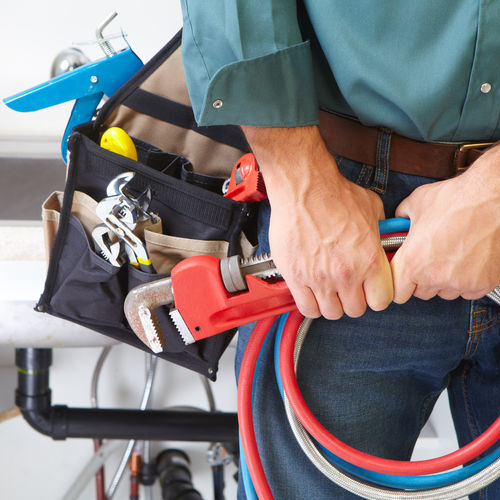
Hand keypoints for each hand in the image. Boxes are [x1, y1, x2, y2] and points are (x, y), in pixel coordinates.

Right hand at [242, 125, 392, 318]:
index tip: (370, 290)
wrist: (303, 187)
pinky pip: (306, 308)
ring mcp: (319, 278)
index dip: (376, 296)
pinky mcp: (296, 277)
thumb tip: (382, 239)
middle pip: (356, 310)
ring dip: (332, 304)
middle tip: (347, 288)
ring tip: (328, 290)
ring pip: (331, 313)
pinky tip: (311, 291)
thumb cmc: (334, 194)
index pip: (381, 301)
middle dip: (353, 300)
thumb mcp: (372, 210)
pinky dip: (311, 304)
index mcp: (369, 260)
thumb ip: (380, 232)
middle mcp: (346, 274)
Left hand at [391, 146, 499, 302]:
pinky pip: (466, 291)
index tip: (402, 274)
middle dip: (420, 278)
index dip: (398, 282)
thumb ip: (401, 218)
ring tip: (450, 254)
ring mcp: (460, 283)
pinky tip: (467, 259)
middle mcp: (434, 276)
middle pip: (419, 292)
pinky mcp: (482, 285)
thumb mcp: (417, 202)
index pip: (396, 292)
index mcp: (412, 261)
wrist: (496, 198)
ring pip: (443, 292)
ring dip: (443, 279)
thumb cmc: (460, 199)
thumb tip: (398, 223)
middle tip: (428, 257)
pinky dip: (465, 280)